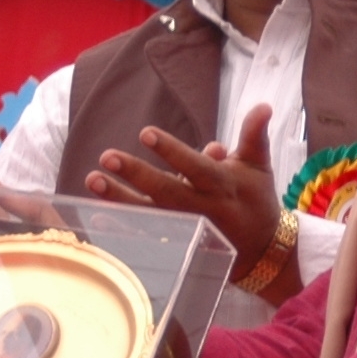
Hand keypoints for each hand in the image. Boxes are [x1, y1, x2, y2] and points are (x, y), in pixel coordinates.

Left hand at [87, 106, 288, 285]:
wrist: (264, 252)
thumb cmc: (256, 199)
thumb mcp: (259, 165)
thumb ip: (254, 135)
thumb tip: (263, 106)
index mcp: (222, 185)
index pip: (195, 166)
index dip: (171, 151)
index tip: (146, 133)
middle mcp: (202, 208)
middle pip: (166, 191)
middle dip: (136, 174)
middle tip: (107, 156)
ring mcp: (187, 229)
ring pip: (150, 213)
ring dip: (119, 198)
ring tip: (93, 179)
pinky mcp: (177, 244)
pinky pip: (146, 235)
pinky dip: (122, 225)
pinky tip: (96, 213)